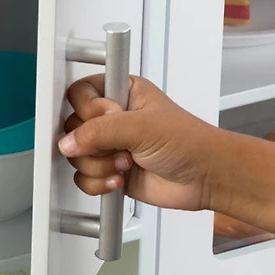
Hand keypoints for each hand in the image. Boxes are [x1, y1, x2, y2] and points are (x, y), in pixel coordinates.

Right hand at [58, 75, 219, 210]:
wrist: (206, 178)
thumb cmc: (189, 143)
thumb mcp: (141, 127)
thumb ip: (99, 131)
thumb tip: (69, 142)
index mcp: (121, 92)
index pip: (80, 93)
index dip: (87, 108)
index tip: (106, 117)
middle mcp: (112, 117)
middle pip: (73, 127)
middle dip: (93, 143)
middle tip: (119, 145)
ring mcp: (110, 145)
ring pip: (76, 155)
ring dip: (99, 165)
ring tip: (126, 163)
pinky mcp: (109, 169)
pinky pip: (83, 177)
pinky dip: (98, 182)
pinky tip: (120, 178)